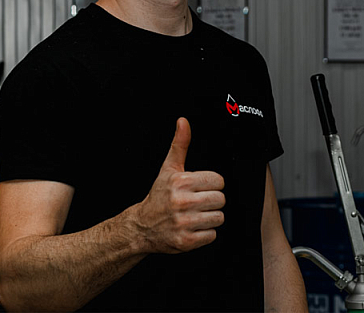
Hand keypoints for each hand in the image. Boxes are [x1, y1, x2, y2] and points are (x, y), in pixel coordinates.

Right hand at [132, 118, 224, 253]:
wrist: (142, 226)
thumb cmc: (158, 196)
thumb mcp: (168, 168)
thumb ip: (179, 145)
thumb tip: (183, 122)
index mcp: (180, 182)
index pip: (218, 181)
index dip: (210, 184)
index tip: (198, 188)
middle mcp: (182, 202)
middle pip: (221, 199)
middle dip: (211, 201)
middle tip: (196, 202)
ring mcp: (184, 222)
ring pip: (219, 218)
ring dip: (209, 218)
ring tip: (194, 215)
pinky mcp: (187, 241)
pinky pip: (212, 235)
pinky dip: (204, 234)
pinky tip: (192, 227)